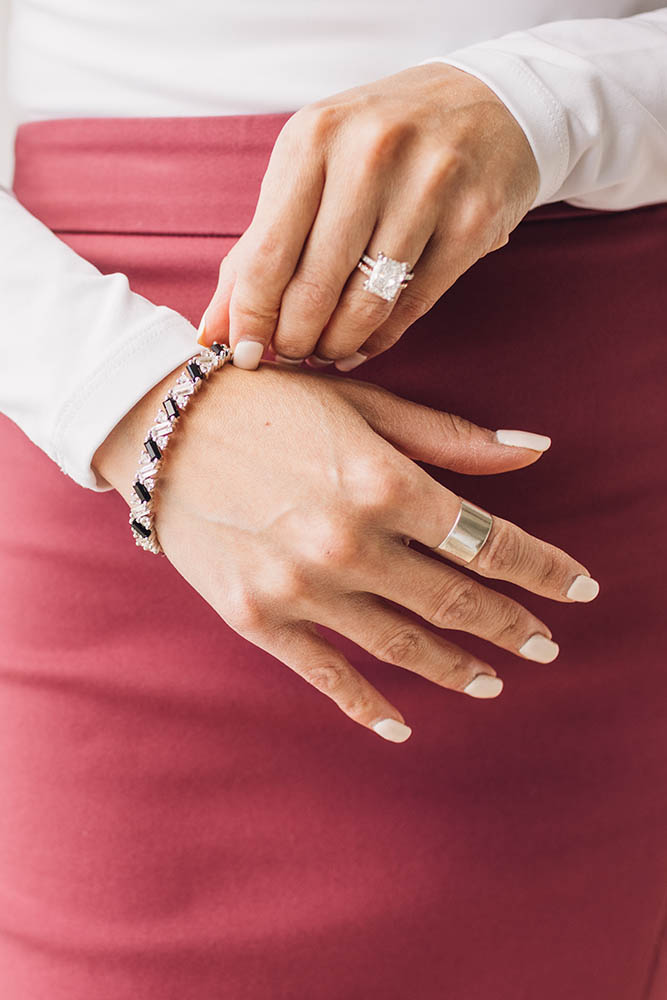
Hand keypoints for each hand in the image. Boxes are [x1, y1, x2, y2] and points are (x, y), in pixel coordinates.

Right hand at [95, 365, 596, 742]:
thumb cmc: (272, 405)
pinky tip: (402, 727)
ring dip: (455, 668)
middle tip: (544, 645)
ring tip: (491, 681)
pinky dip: (369, 706)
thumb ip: (451, 437)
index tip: (581, 589)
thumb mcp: (365, 405)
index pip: (491, 539)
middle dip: (510, 626)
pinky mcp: (258, 618)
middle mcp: (350, 542)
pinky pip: (327, 675)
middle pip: (456, 600)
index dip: (544, 569)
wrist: (164, 427)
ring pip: (402, 646)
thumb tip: (536, 450)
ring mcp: (302, 588)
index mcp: (385, 481)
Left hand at [197, 63, 538, 370]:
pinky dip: (382, 336)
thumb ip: (258, 248)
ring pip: (366, 303)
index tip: (244, 355)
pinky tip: (366, 341)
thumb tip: (213, 330)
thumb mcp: (311, 171)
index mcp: (313, 138)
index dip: (251, 319)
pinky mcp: (474, 219)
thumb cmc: (380, 144)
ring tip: (327, 350)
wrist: (488, 104)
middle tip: (292, 354)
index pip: (265, 255)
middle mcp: (370, 154)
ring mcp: (429, 185)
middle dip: (295, 340)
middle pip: (314, 288)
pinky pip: (414, 304)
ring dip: (338, 344)